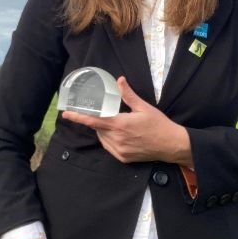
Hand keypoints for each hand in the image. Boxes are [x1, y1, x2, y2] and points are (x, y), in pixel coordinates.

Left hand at [62, 76, 192, 165]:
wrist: (171, 145)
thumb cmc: (159, 125)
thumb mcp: (144, 107)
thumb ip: (128, 95)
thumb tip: (119, 80)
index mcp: (120, 124)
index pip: (93, 121)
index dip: (78, 117)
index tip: (66, 114)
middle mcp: (117, 139)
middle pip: (98, 129)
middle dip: (99, 121)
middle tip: (109, 115)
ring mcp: (120, 150)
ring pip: (102, 138)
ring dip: (104, 131)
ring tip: (118, 124)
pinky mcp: (123, 158)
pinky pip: (109, 147)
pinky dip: (109, 140)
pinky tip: (119, 135)